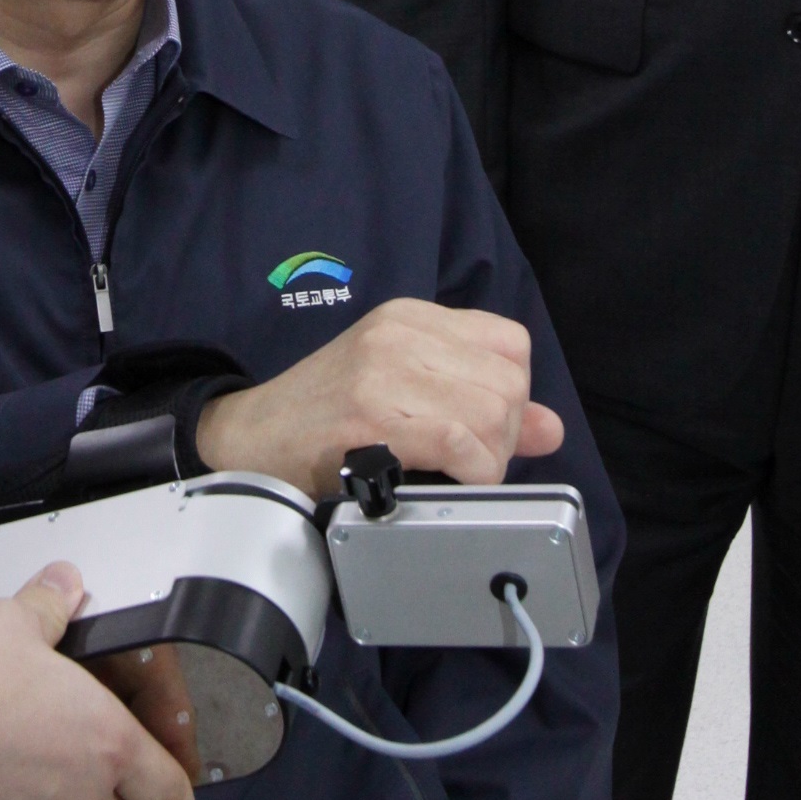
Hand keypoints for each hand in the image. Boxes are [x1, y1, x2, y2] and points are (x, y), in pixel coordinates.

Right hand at [194, 299, 564, 501]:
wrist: (249, 439)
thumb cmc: (322, 417)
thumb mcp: (403, 389)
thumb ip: (477, 399)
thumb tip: (551, 427)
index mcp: (410, 317)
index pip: (511, 344)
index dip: (514, 395)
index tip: (486, 429)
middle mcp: (400, 334)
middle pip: (508, 383)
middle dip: (505, 436)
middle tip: (471, 462)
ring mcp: (384, 371)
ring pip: (492, 413)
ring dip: (488, 460)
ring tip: (455, 474)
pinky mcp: (371, 416)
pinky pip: (461, 441)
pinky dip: (472, 472)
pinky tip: (449, 482)